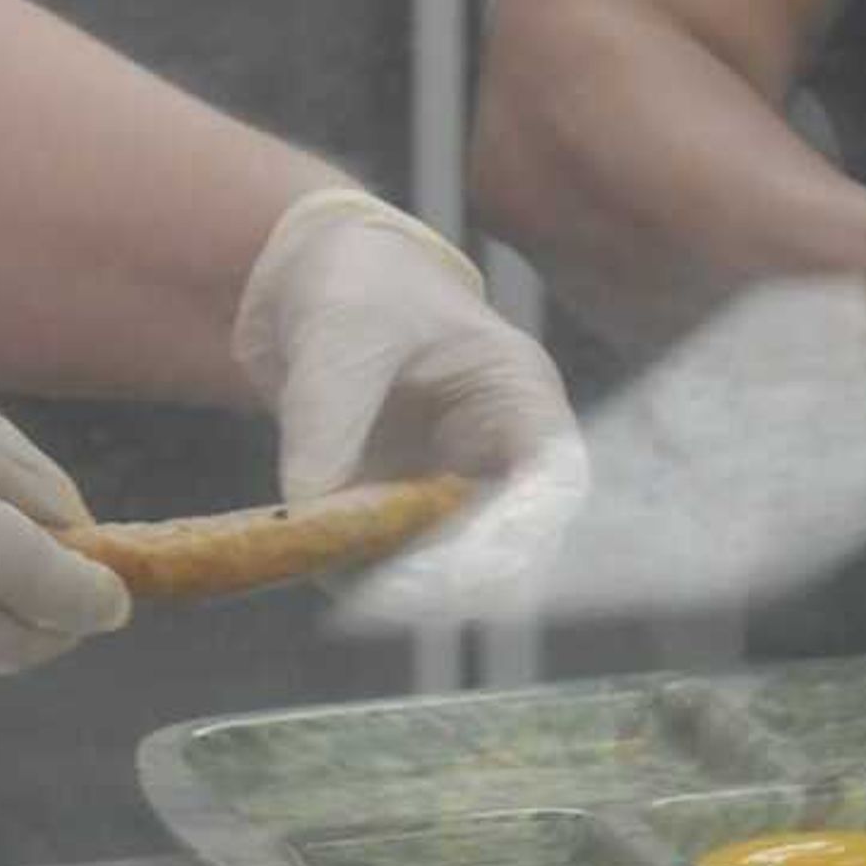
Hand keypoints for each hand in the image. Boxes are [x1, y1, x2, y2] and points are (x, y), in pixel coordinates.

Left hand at [235, 189, 588, 612]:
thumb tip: (310, 510)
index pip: (554, 481)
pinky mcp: (400, 510)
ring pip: (455, 572)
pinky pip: (396, 564)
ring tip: (344, 580)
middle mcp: (497, 454)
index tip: (476, 561)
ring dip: (407, 589)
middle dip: (459, 578)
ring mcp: (450, 489)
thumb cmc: (354, 281)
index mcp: (517, 394)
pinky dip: (363, 576)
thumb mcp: (338, 336)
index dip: (527, 532)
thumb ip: (327, 422)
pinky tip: (317, 564)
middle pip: (513, 547)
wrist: (312, 275)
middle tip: (389, 590)